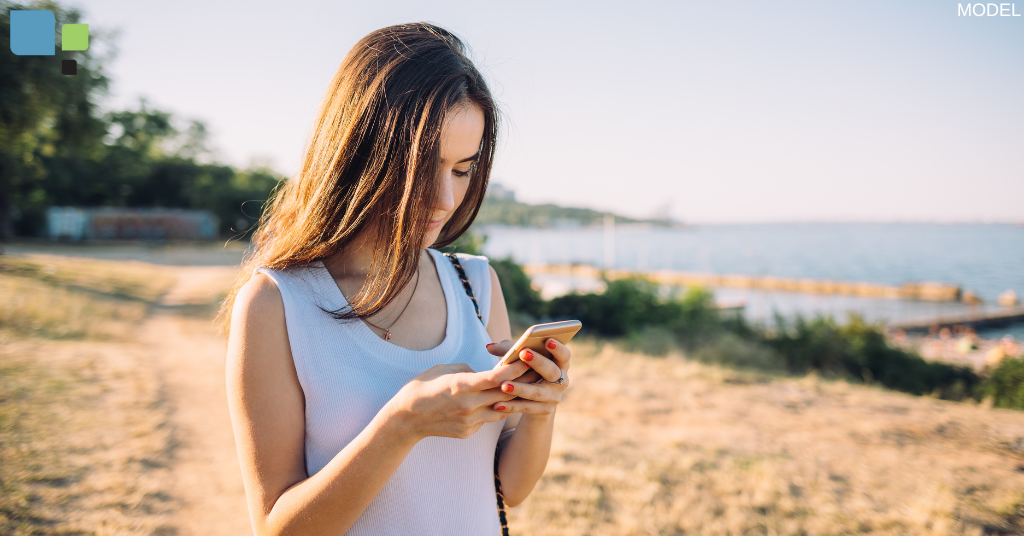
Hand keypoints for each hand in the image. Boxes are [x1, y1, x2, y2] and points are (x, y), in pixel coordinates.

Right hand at [388, 361, 529, 439]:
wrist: (406, 419)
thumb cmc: (424, 386)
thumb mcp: (446, 369)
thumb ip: (470, 370)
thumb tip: (487, 373)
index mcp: (462, 386)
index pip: (496, 378)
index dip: (515, 369)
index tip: (529, 359)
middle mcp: (469, 405)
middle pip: (505, 394)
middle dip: (523, 383)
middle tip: (538, 371)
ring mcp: (470, 421)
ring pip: (502, 409)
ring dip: (514, 398)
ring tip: (529, 387)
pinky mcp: (469, 432)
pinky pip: (488, 418)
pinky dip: (494, 409)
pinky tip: (499, 402)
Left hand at [485, 338, 570, 415]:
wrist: (534, 399)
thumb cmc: (527, 370)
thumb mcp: (521, 359)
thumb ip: (508, 350)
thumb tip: (489, 347)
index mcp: (560, 363)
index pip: (564, 354)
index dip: (558, 348)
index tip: (547, 340)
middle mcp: (561, 380)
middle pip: (552, 371)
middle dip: (538, 362)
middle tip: (523, 353)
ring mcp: (554, 396)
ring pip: (537, 392)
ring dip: (520, 388)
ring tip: (504, 385)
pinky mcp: (545, 410)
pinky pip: (528, 407)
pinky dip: (512, 406)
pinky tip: (498, 404)